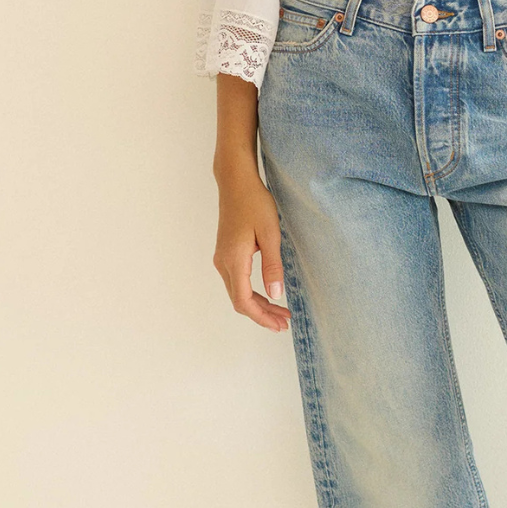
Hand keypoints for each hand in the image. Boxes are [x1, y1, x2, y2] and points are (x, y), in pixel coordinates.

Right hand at [214, 175, 288, 330]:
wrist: (236, 182)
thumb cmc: (255, 203)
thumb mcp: (270, 234)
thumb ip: (272, 266)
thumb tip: (276, 295)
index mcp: (234, 260)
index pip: (244, 300)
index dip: (262, 317)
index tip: (279, 324)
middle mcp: (223, 263)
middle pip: (240, 301)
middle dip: (262, 315)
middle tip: (284, 323)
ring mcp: (222, 259)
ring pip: (238, 293)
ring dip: (258, 305)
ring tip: (280, 312)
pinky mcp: (225, 254)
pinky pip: (237, 282)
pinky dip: (252, 293)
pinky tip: (268, 294)